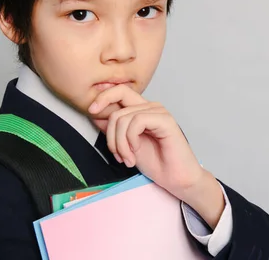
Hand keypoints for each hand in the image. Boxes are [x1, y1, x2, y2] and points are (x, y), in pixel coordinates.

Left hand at [88, 84, 224, 227]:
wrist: (177, 179)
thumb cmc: (157, 163)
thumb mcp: (126, 145)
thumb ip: (113, 129)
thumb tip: (95, 115)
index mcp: (142, 109)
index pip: (119, 91)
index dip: (103, 97)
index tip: (91, 111)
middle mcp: (151, 107)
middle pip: (117, 105)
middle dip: (110, 134)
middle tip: (117, 154)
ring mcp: (159, 112)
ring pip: (123, 117)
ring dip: (120, 143)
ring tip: (127, 159)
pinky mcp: (165, 120)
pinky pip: (137, 122)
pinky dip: (130, 140)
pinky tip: (136, 153)